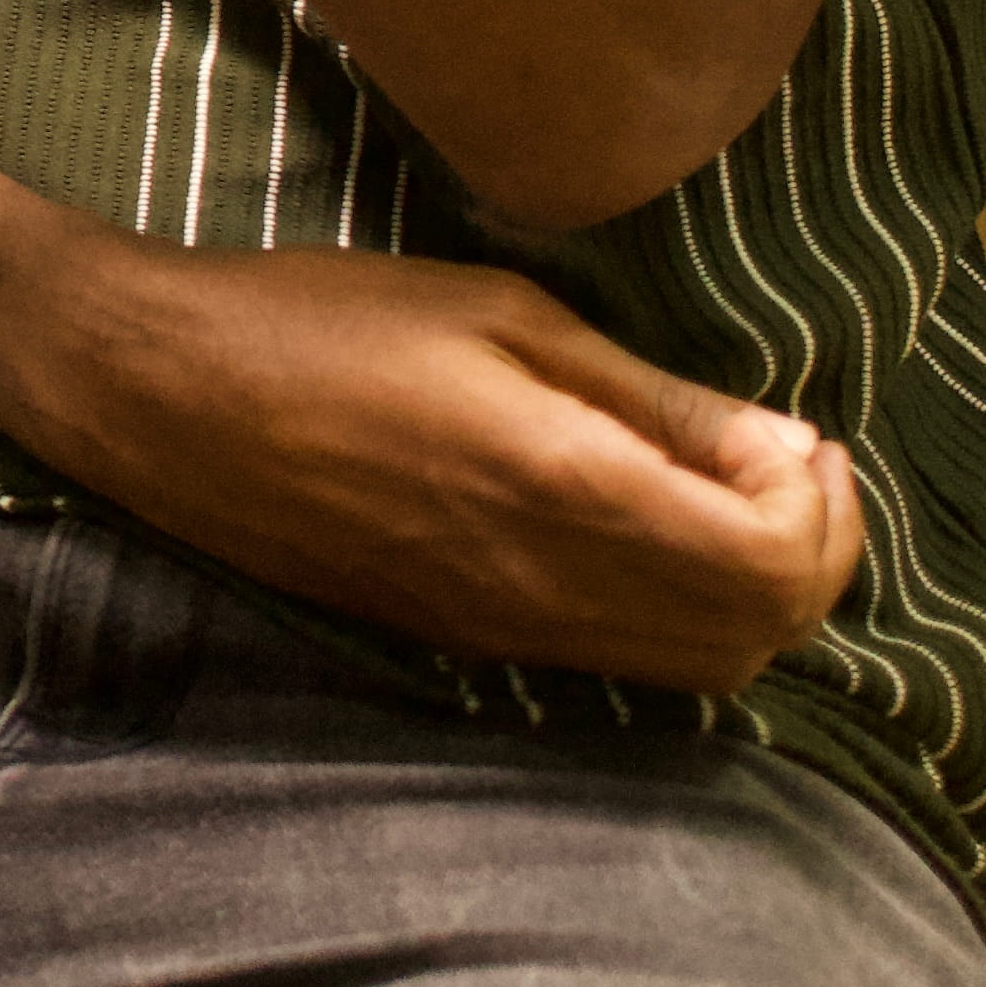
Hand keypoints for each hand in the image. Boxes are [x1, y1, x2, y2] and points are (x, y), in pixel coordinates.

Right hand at [40, 236, 866, 691]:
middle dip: (807, 555)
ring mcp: (508, 638)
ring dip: (747, 593)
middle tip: (776, 460)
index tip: (787, 430)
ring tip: (717, 491)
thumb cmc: (327, 324)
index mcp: (567, 493)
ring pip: (701, 671)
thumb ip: (649, 397)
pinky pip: (625, 666)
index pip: (777, 567)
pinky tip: (641, 526)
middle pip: (759, 638)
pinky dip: (680, 614)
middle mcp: (550, 594)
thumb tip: (778, 446)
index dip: (821, 506)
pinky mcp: (470, 650)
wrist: (164, 400)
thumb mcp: (504, 315)